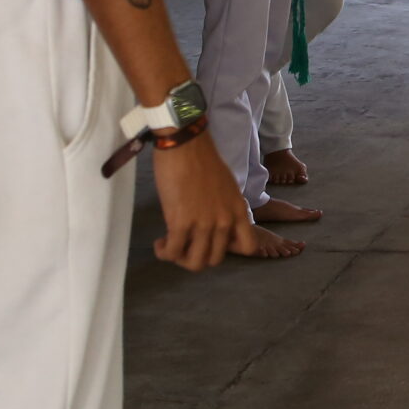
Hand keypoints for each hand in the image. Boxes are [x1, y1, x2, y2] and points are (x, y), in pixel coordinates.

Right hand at [148, 133, 261, 269]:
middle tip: (185, 244)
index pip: (248, 247)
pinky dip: (164, 253)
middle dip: (198, 256)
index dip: (230, 250)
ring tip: (171, 245)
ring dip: (180, 258)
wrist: (186, 146)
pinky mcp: (181, 223)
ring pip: (195, 263)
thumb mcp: (226, 187)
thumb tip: (213, 222)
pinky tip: (160, 243)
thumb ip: (224, 207)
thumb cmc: (202, 160)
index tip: (213, 241)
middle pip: (216, 259)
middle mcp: (225, 221)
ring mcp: (204, 224)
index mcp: (239, 210)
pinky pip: (173, 253)